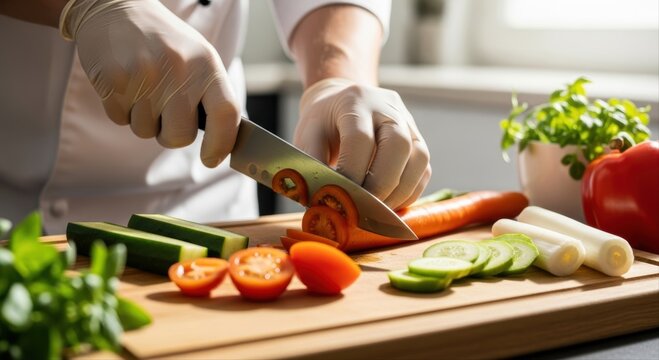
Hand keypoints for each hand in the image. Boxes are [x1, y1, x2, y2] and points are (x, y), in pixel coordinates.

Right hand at [59, 0, 238, 166]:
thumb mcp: (198, 59)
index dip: (222, 144)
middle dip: (171, 134)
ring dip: (144, 120)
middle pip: (180, 135)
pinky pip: (121, 120)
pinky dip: (122, 110)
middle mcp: (179, 69)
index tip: (211, 159)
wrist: (117, 8)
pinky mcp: (114, 80)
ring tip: (143, 88)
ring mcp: (145, 75)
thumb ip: (212, 96)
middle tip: (165, 113)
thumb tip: (224, 142)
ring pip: (146, 131)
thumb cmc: (165, 42)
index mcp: (207, 64)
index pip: (226, 114)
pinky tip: (125, 84)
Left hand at [295, 78, 430, 209]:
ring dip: (398, 193)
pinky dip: (408, 193)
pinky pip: (423, 171)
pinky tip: (389, 204)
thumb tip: (323, 198)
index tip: (340, 197)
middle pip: (397, 145)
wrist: (341, 105)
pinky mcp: (419, 141)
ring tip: (376, 212)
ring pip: (418, 159)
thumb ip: (312, 164)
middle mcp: (388, 108)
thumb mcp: (306, 137)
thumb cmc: (323, 125)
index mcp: (355, 101)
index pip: (360, 138)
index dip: (352, 172)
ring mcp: (409, 123)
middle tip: (363, 209)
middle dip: (380, 185)